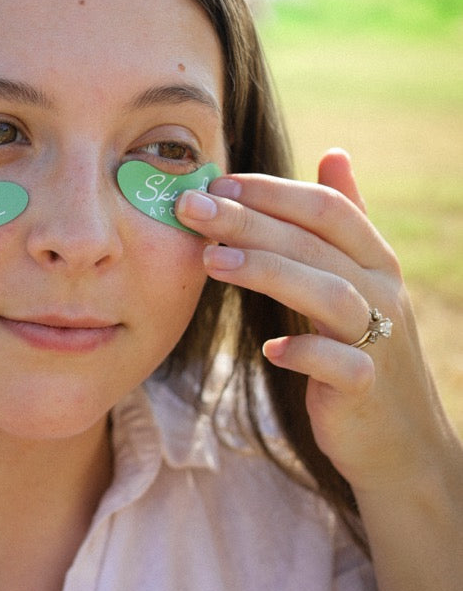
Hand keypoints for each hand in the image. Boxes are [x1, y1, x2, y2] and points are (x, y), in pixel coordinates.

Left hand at [176, 148, 447, 493]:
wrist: (399, 437)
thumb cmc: (363, 346)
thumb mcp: (360, 277)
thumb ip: (344, 220)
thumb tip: (334, 152)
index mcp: (375, 259)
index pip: (326, 208)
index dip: (271, 191)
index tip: (216, 183)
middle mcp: (382, 291)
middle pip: (315, 242)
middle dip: (248, 219)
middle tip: (190, 208)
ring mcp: (379, 339)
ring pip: (328, 293)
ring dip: (268, 272)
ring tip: (211, 261)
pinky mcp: (367, 387)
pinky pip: (341, 364)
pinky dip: (305, 352)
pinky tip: (268, 349)